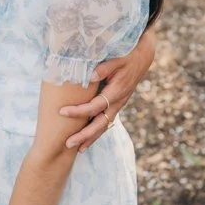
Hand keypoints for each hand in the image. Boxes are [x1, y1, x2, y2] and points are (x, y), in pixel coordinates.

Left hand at [59, 27, 155, 151]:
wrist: (142, 57)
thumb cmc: (127, 56)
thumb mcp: (117, 59)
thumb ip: (104, 68)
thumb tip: (90, 77)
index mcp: (116, 92)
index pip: (94, 106)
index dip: (78, 111)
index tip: (62, 112)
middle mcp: (118, 102)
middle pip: (100, 124)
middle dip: (84, 135)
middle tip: (68, 143)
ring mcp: (119, 104)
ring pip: (104, 126)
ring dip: (91, 137)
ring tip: (78, 149)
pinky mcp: (117, 104)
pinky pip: (106, 121)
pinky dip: (98, 131)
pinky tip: (88, 138)